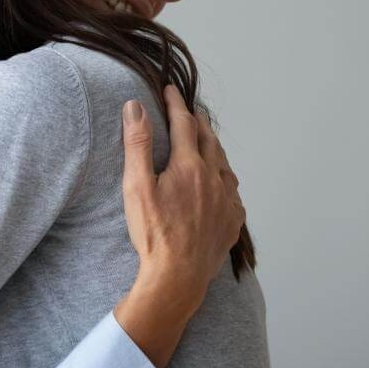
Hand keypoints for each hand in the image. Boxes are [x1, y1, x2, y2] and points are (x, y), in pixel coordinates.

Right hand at [114, 85, 245, 367]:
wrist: (177, 277)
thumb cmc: (153, 233)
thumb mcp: (136, 186)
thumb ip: (137, 144)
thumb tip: (135, 107)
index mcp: (189, 166)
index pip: (184, 124)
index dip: (176, 104)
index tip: (170, 90)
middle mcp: (214, 178)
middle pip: (209, 140)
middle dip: (198, 122)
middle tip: (189, 111)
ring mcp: (228, 201)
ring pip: (224, 164)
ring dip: (214, 148)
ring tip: (205, 142)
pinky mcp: (233, 221)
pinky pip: (232, 190)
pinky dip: (224, 177)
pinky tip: (218, 183)